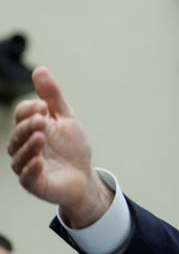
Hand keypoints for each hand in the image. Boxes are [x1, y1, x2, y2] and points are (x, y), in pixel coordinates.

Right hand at [6, 67, 111, 227]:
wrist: (84, 176)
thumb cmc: (72, 147)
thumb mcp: (66, 118)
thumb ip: (52, 97)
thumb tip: (39, 69)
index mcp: (29, 128)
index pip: (22, 115)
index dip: (31, 109)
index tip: (44, 106)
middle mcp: (23, 146)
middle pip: (18, 133)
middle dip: (28, 126)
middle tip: (42, 120)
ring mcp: (27, 165)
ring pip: (19, 155)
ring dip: (29, 145)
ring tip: (41, 137)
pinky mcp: (35, 184)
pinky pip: (27, 178)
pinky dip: (31, 170)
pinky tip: (39, 161)